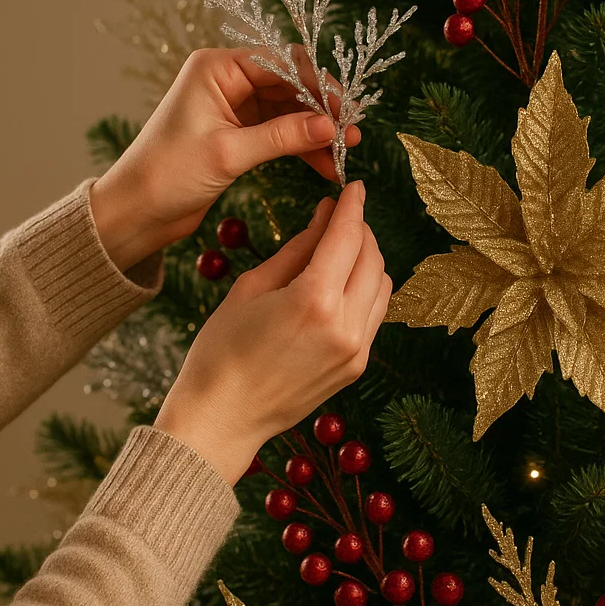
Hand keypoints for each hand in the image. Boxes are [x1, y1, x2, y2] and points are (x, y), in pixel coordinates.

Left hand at [90, 47, 360, 270]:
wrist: (135, 211)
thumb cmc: (167, 174)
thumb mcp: (229, 153)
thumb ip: (282, 136)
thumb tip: (330, 126)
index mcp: (217, 68)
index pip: (282, 62)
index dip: (317, 84)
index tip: (345, 110)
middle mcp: (227, 80)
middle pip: (291, 84)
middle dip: (322, 108)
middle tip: (351, 134)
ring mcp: (234, 106)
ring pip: (290, 109)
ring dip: (316, 130)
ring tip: (344, 152)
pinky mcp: (239, 132)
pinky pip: (281, 132)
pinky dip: (302, 146)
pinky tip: (325, 165)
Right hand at [153, 182, 389, 483]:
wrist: (221, 419)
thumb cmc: (222, 351)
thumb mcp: (253, 286)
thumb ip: (299, 248)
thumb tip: (327, 214)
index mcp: (314, 301)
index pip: (347, 237)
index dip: (352, 205)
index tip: (354, 185)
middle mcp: (346, 326)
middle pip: (372, 258)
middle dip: (360, 230)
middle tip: (340, 216)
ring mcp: (357, 351)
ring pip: (383, 285)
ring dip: (367, 259)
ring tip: (339, 250)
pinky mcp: (357, 367)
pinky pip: (375, 314)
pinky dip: (365, 290)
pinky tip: (340, 285)